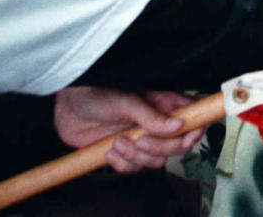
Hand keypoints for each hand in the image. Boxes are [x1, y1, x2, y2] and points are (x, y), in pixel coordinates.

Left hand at [55, 87, 202, 172]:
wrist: (67, 108)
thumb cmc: (97, 93)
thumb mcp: (125, 101)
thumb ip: (151, 115)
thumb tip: (178, 125)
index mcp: (163, 102)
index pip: (192, 117)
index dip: (195, 129)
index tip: (185, 136)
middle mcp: (157, 122)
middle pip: (177, 145)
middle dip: (159, 148)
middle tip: (138, 140)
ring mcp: (142, 139)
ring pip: (156, 160)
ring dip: (136, 157)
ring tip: (116, 142)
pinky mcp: (127, 153)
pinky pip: (135, 169)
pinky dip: (123, 165)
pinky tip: (109, 151)